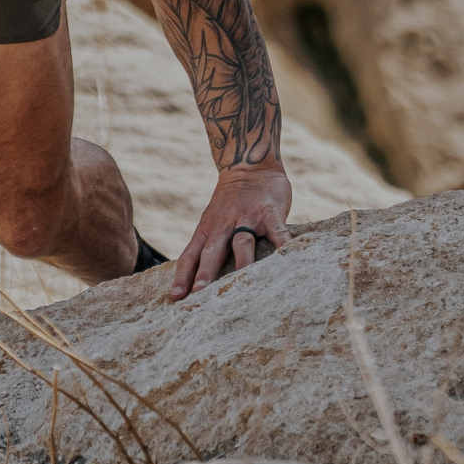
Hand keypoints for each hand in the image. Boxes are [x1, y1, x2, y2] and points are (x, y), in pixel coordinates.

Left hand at [170, 160, 293, 300]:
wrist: (249, 165)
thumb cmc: (229, 203)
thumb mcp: (212, 222)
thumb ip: (209, 247)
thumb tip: (199, 281)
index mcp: (207, 230)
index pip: (190, 255)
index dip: (183, 276)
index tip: (176, 297)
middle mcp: (224, 225)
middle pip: (212, 250)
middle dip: (206, 272)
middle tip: (200, 293)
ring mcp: (248, 218)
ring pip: (242, 241)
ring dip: (241, 262)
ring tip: (240, 281)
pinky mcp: (270, 212)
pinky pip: (277, 231)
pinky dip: (282, 244)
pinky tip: (286, 258)